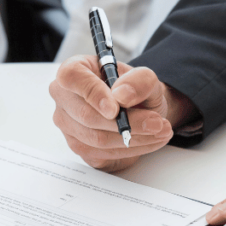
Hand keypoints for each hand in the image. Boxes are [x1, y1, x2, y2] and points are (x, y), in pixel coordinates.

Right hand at [49, 55, 196, 170]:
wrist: (141, 109)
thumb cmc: (134, 90)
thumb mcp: (146, 78)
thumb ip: (138, 81)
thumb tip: (122, 96)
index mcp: (74, 71)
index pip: (71, 78)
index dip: (93, 94)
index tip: (116, 108)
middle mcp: (65, 98)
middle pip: (87, 116)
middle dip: (127, 122)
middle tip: (157, 122)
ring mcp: (69, 126)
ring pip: (97, 139)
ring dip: (134, 138)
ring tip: (160, 130)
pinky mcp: (80, 148)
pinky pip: (103, 154)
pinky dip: (131, 149)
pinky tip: (149, 140)